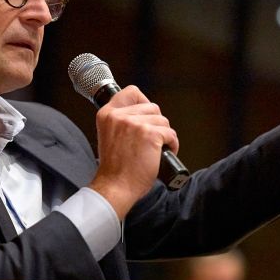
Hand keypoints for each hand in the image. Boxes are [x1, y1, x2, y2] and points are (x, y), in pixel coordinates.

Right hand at [89, 86, 178, 218]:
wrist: (115, 187)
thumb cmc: (115, 168)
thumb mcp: (109, 136)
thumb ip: (121, 122)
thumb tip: (143, 114)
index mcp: (106, 114)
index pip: (130, 92)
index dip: (143, 101)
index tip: (146, 113)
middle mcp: (119, 116)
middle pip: (152, 107)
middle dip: (156, 123)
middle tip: (152, 140)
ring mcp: (135, 123)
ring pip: (163, 120)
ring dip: (164, 135)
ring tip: (157, 149)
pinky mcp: (150, 134)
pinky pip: (170, 133)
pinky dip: (172, 144)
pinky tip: (162, 155)